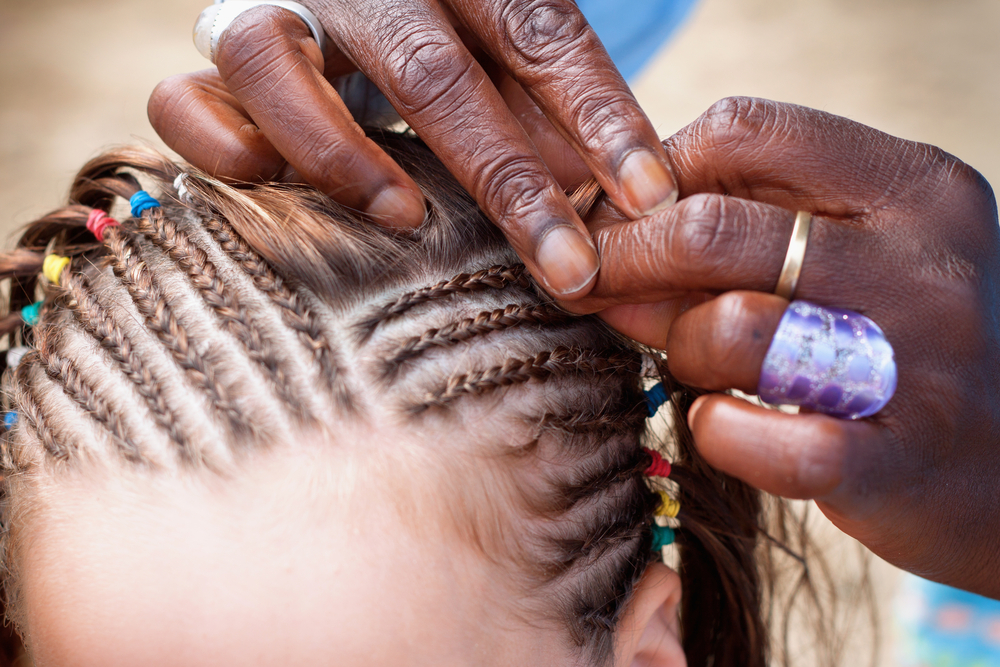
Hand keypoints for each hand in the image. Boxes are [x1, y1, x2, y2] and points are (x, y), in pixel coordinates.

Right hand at [148, 0, 678, 297]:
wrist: (342, 1)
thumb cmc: (450, 46)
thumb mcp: (507, 62)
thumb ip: (551, 117)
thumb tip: (624, 210)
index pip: (541, 31)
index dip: (602, 115)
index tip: (650, 199)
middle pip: (431, 71)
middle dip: (507, 182)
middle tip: (567, 271)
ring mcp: (281, 11)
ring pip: (275, 59)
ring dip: (344, 157)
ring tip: (405, 221)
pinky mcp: (212, 57)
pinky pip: (183, 94)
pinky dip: (217, 141)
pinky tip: (261, 180)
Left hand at [575, 97, 999, 596]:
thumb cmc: (894, 341)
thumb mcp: (848, 253)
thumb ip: (745, 228)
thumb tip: (602, 232)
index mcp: (911, 186)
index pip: (743, 129)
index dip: (648, 173)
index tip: (612, 216)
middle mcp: (925, 261)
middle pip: (714, 227)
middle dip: (625, 258)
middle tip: (592, 286)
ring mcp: (919, 363)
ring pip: (731, 327)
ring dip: (678, 346)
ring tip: (687, 360)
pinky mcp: (897, 462)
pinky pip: (763, 440)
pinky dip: (717, 431)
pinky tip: (717, 424)